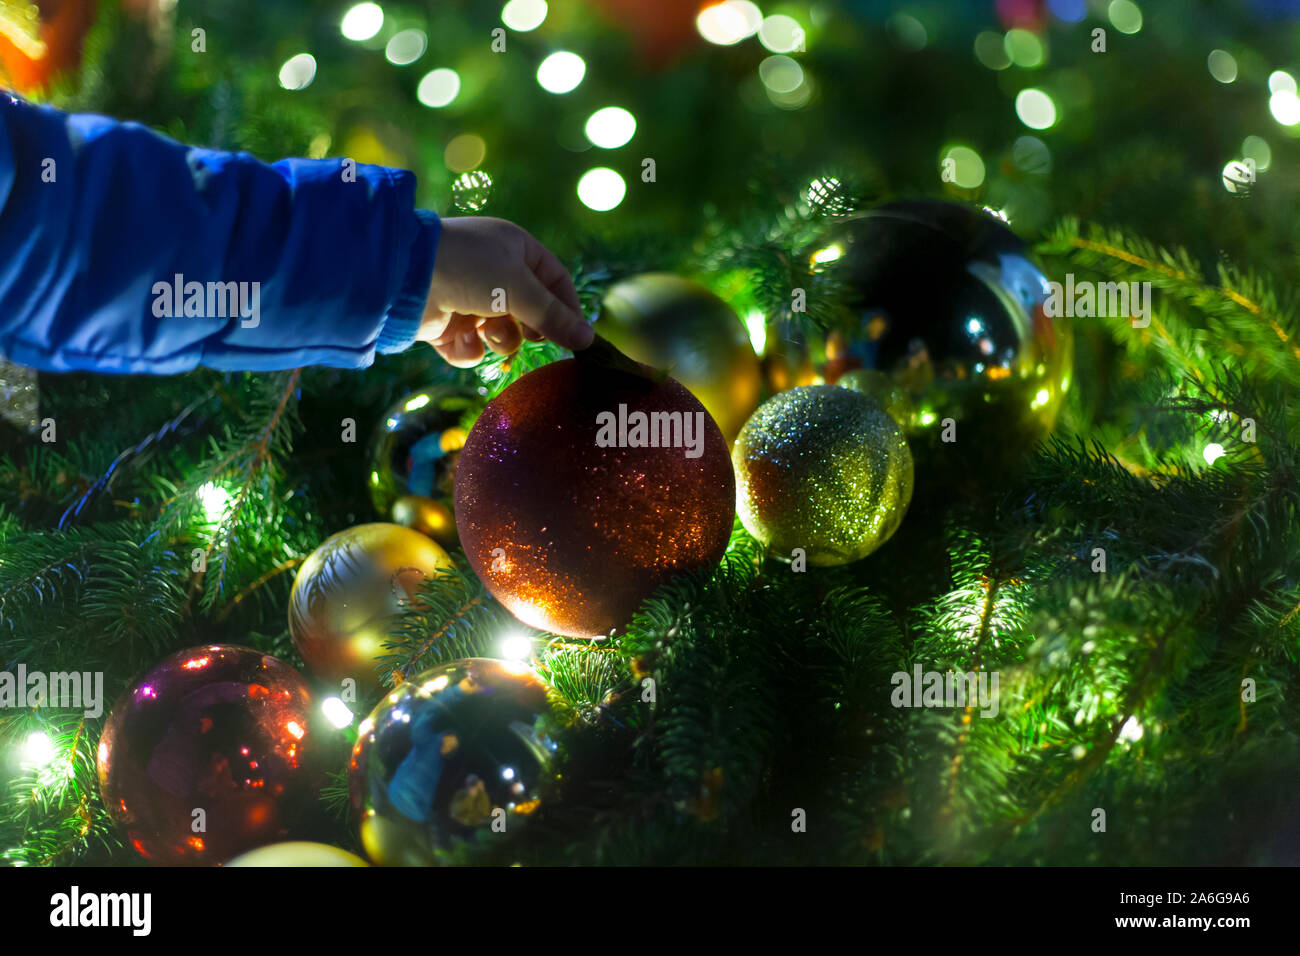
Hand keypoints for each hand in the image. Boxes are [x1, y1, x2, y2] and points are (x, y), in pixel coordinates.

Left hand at [419, 217, 593, 366]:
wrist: (404, 276)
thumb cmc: (469, 267)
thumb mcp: (520, 288)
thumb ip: (554, 317)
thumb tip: (588, 340)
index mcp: (514, 249)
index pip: (555, 280)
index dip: (567, 307)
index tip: (577, 335)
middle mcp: (493, 272)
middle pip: (531, 311)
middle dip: (531, 327)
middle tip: (531, 334)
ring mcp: (469, 300)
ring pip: (503, 333)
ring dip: (500, 338)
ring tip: (488, 331)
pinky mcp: (447, 326)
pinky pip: (471, 348)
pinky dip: (468, 349)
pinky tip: (458, 338)